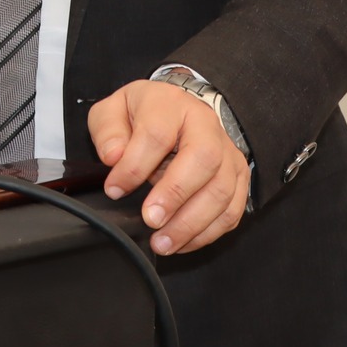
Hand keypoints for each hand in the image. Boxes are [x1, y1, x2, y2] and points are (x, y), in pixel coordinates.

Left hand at [87, 79, 249, 255]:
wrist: (177, 110)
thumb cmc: (143, 114)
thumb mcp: (113, 110)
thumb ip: (108, 131)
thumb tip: (113, 157)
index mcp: (171, 104)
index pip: (156, 134)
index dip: (134, 166)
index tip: (114, 190)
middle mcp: (205, 125)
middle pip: (203, 158)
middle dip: (176, 195)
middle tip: (150, 220)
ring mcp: (227, 151)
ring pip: (222, 189)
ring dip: (192, 223)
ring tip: (162, 243)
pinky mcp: (238, 176)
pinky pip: (232, 210)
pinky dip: (208, 233)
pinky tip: (182, 243)